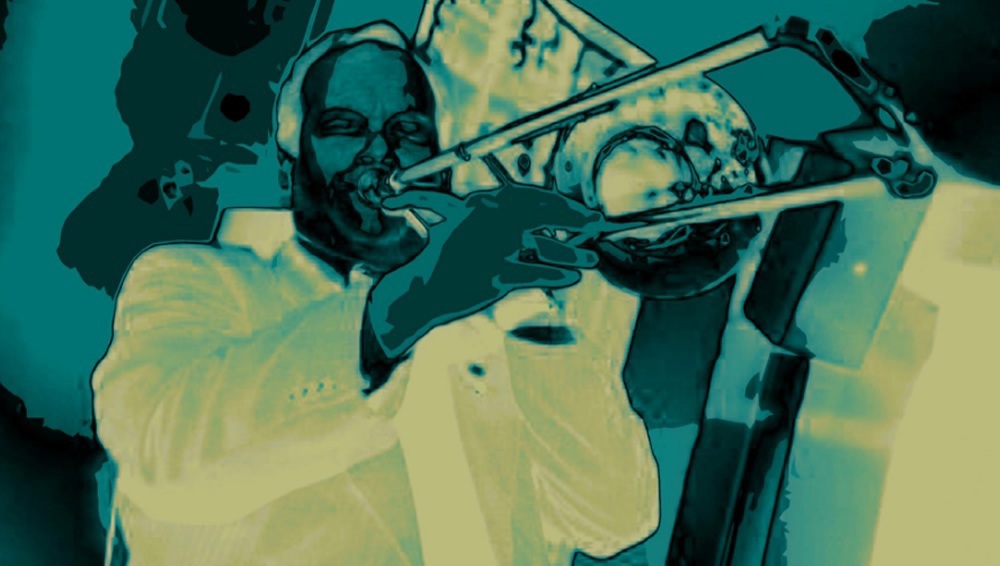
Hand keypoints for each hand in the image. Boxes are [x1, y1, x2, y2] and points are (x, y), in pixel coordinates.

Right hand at [366, 158, 606, 356]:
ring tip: (591, 260)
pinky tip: (572, 279)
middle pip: (541, 215)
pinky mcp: (492, 277)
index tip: (583, 210)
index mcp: (480, 205)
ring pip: (542, 248)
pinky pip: (533, 274)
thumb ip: (502, 217)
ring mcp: (489, 250)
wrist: (419, 292)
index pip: (529, 196)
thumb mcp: (470, 227)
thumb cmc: (446, 260)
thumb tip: (541, 212)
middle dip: (574, 219)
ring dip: (571, 253)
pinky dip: (555, 276)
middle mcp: (485, 221)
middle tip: (597, 225)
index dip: (561, 203)